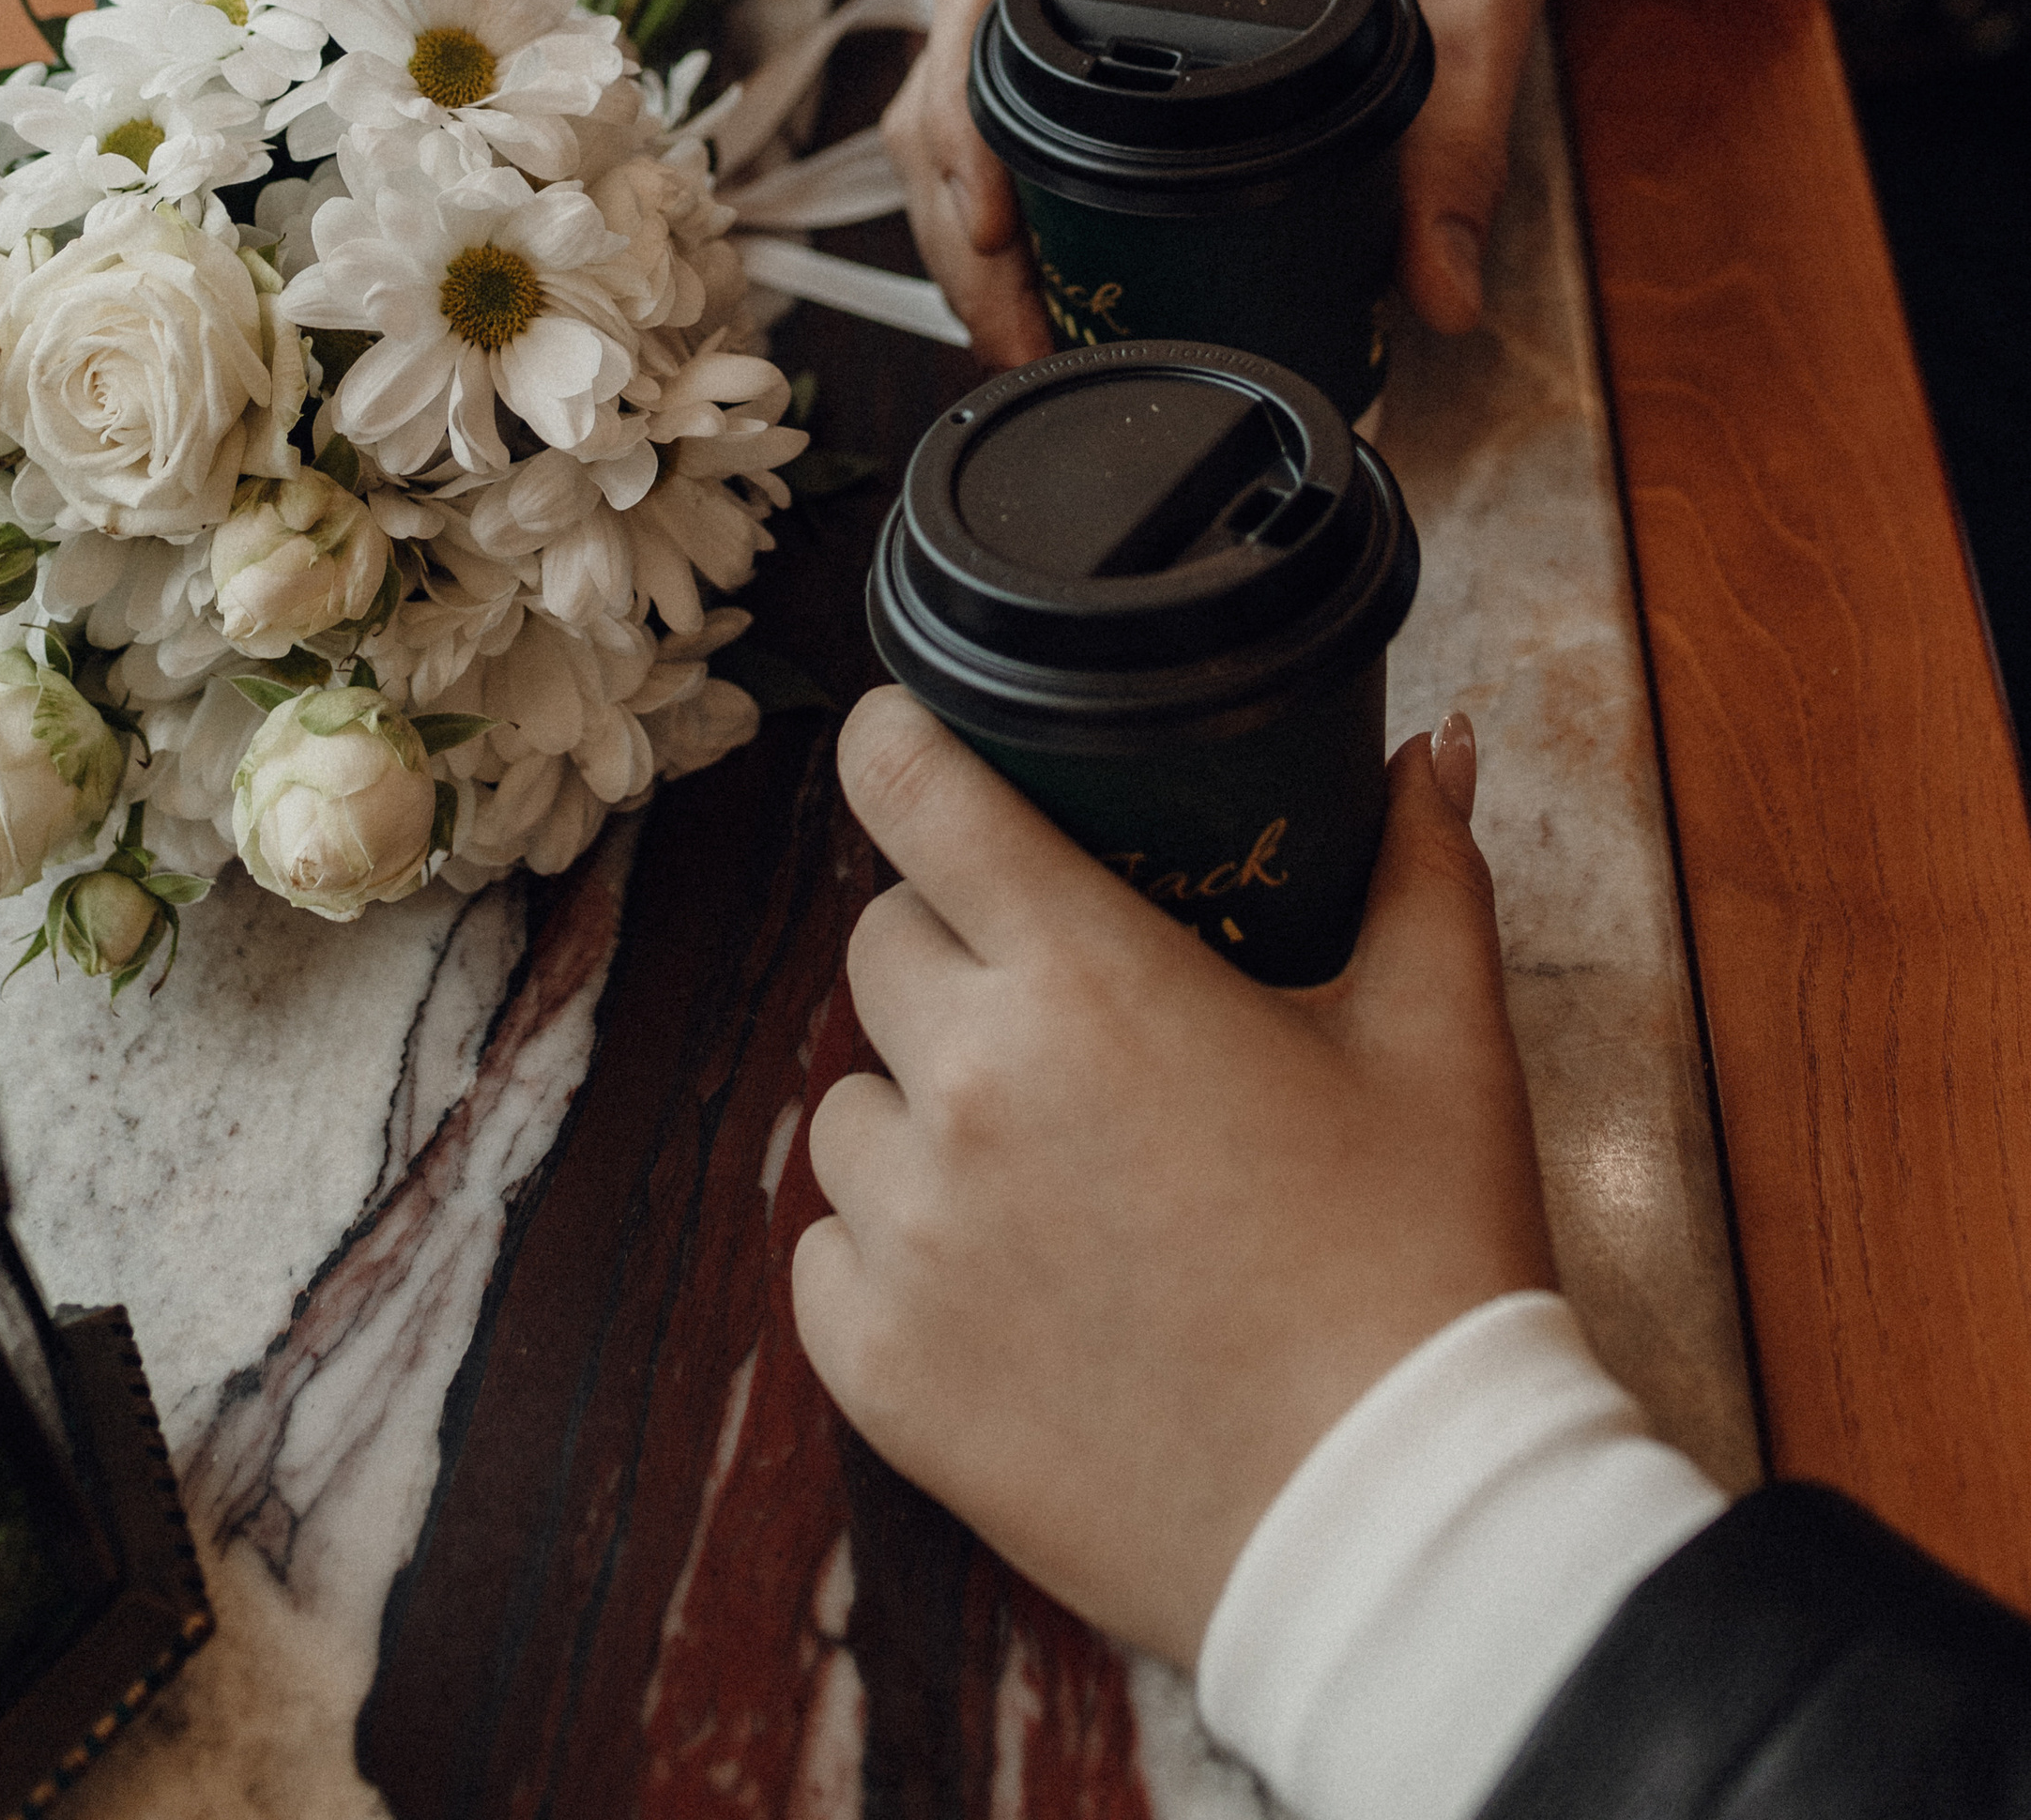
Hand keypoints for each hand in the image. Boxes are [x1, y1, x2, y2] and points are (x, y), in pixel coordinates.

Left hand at [791, 689, 1552, 1673]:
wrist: (1399, 1526)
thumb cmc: (1424, 1266)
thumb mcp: (1441, 1040)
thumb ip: (1421, 870)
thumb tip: (1425, 751)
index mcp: (1084, 975)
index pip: (911, 792)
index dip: (896, 747)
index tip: (905, 746)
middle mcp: (968, 1085)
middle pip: (882, 945)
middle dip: (957, 955)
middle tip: (1063, 1016)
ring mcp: (910, 1235)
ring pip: (851, 1107)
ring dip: (925, 1117)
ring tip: (1053, 1175)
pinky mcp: (879, 1371)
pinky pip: (830, 1259)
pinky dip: (896, 1260)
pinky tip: (1009, 1288)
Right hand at [881, 0, 1645, 361]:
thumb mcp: (1475, 17)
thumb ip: (1458, 158)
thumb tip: (1442, 302)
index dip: (964, 111)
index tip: (992, 227)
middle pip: (951, 37)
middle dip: (953, 197)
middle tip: (1016, 326)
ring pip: (952, 52)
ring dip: (952, 185)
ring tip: (1011, 314)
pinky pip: (989, 49)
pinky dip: (982, 151)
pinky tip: (1020, 245)